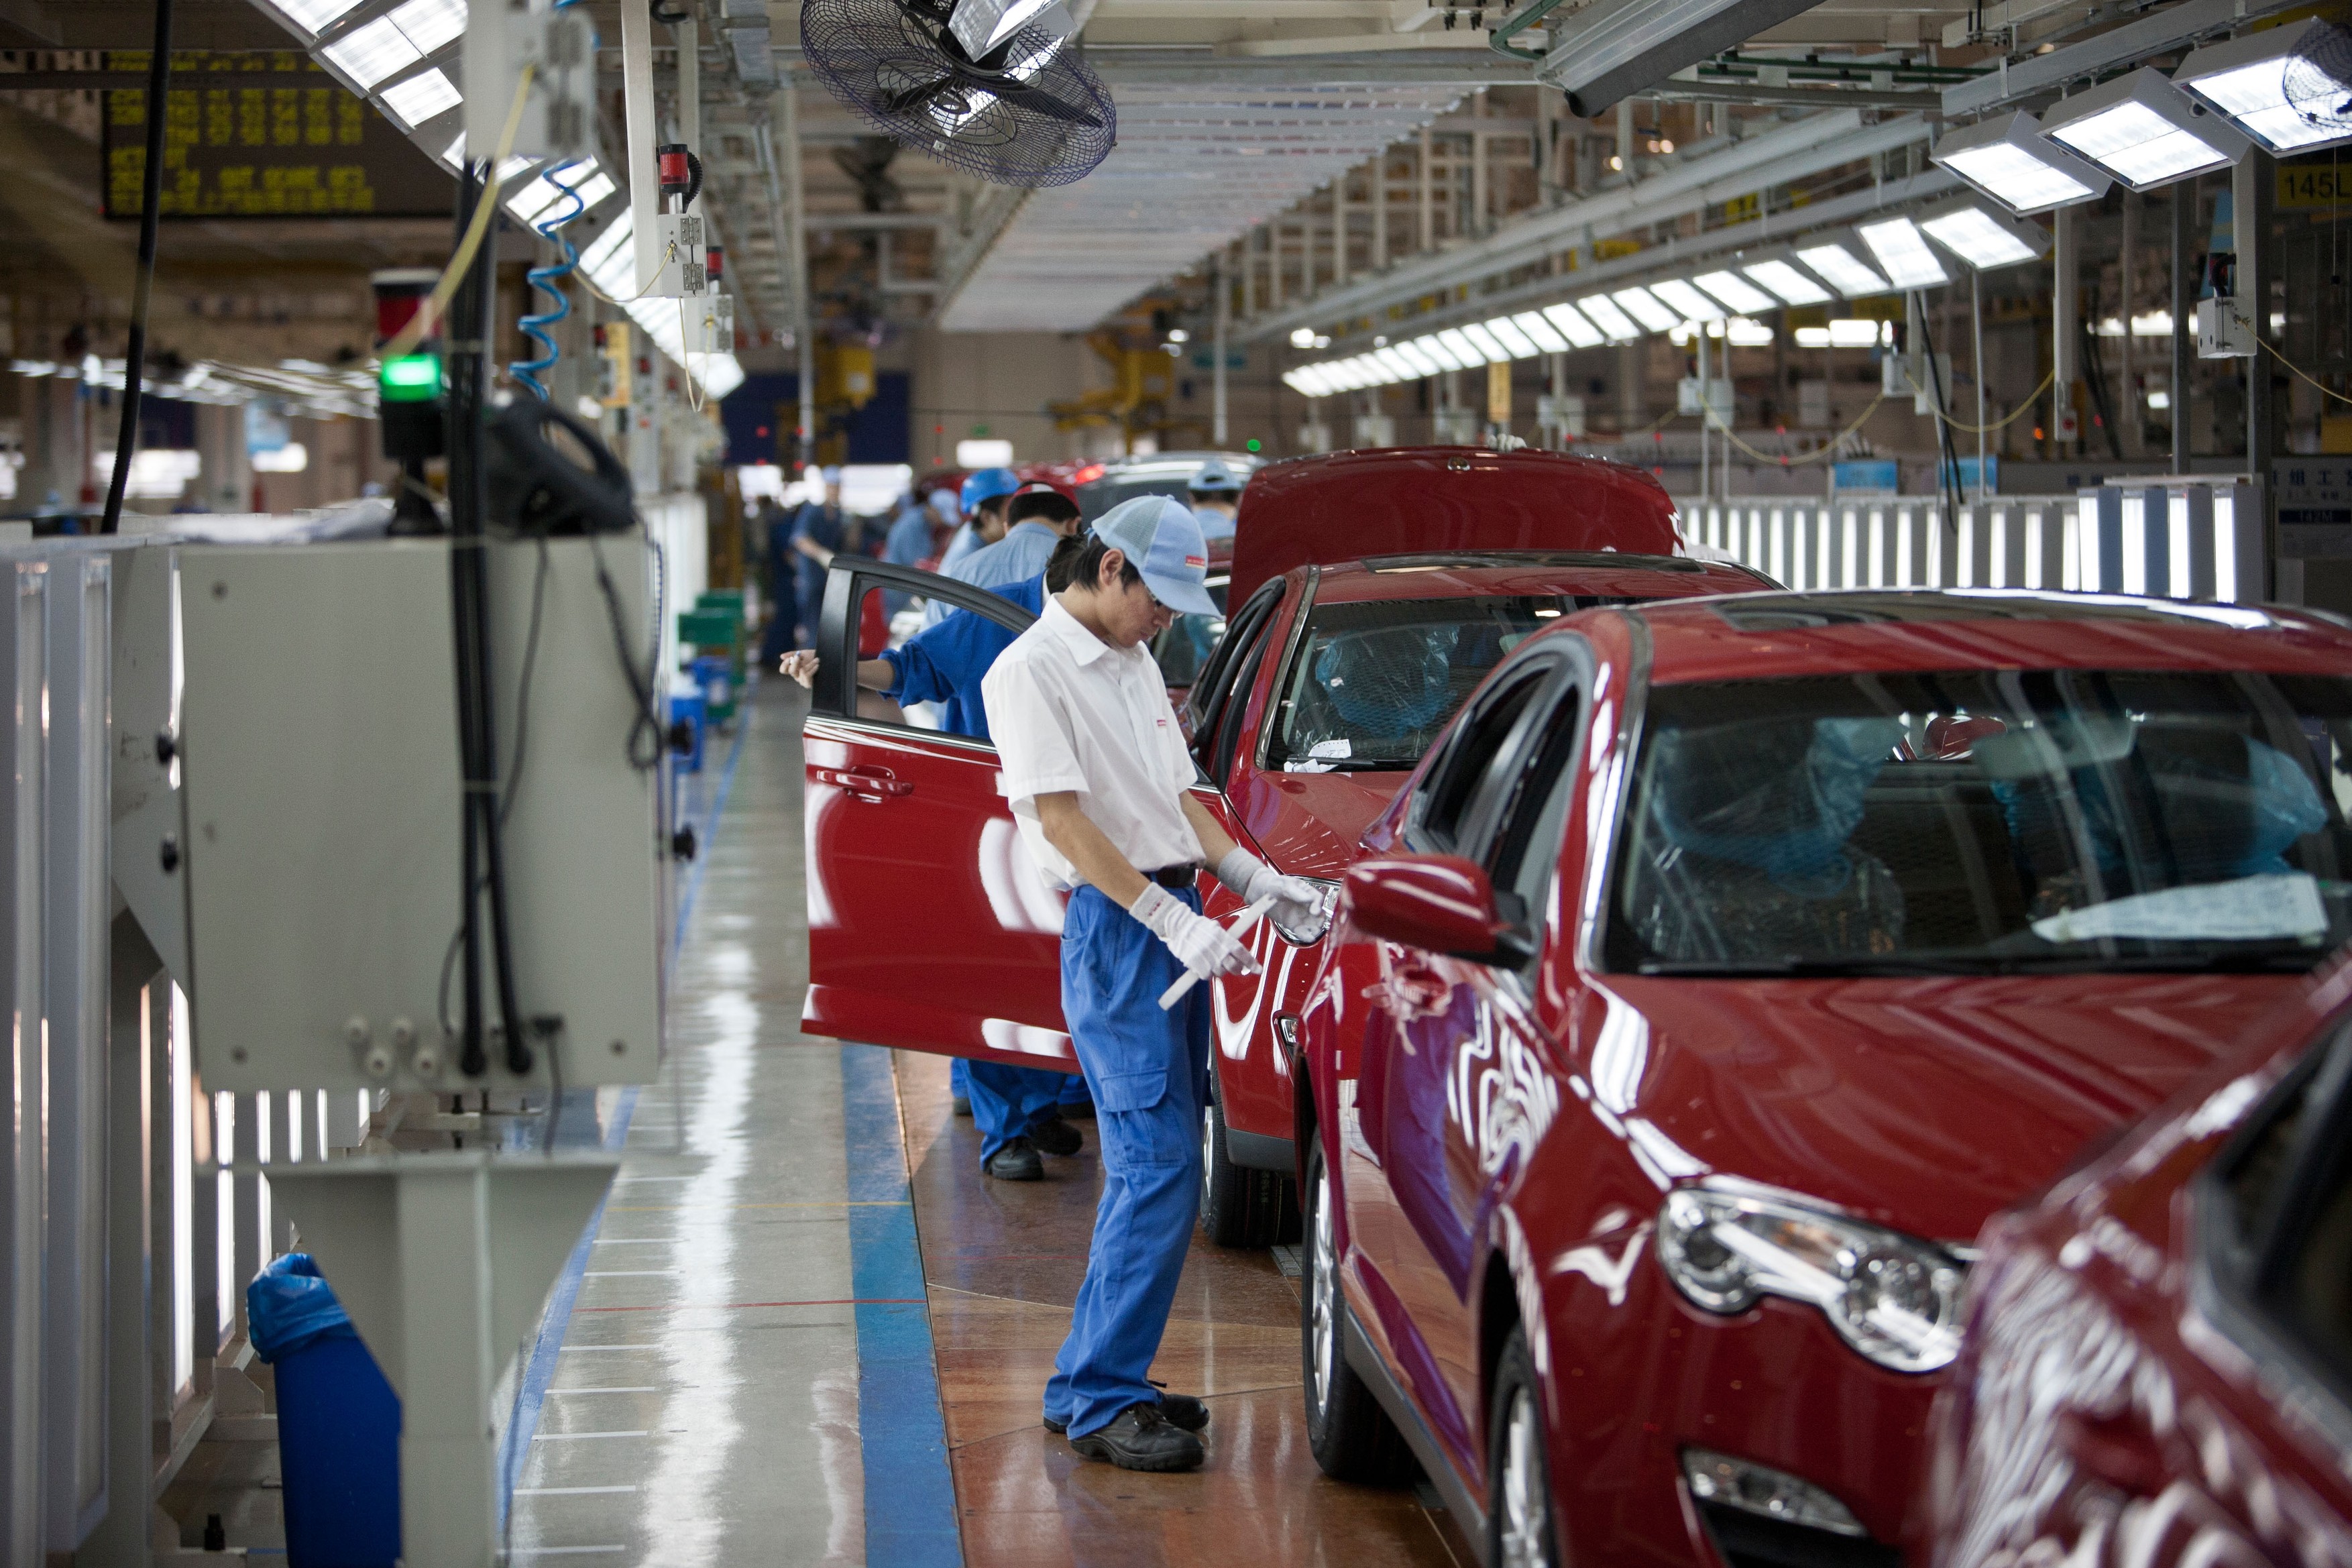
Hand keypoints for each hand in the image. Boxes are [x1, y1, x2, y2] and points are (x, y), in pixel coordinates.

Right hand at [778, 650, 818, 687]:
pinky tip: (817, 666)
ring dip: (810, 664)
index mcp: (793, 668)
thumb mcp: (802, 653)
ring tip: (817, 659)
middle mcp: (796, 675)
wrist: (824, 659)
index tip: (789, 659)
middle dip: (795, 662)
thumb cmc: (812, 657)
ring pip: (802, 672)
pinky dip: (812, 669)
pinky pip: (807, 676)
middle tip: (799, 655)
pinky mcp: (808, 684)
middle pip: (791, 671)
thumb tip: (781, 657)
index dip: (784, 665)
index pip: (783, 670)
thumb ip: (792, 654)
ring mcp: (802, 680)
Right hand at [1132, 884, 1261, 978]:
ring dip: (1219, 970)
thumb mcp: (1215, 928)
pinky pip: (1207, 976)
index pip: (1242, 952)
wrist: (1177, 926)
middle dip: (1236, 969)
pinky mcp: (1196, 965)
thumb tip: (1236, 952)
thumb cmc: (1197, 926)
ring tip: (1213, 962)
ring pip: (1220, 973)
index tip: (1259, 970)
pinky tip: (1203, 966)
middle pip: (1233, 966)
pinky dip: (1207, 973)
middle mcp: (1217, 949)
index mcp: (1224, 938)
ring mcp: (1206, 958)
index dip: (1252, 963)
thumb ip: (1226, 939)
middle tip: (1235, 968)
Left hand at [1216, 848, 1330, 941]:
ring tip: (1313, 933)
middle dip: (1320, 920)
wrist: (1259, 893)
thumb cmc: (1273, 884)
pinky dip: (1306, 936)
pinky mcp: (1294, 925)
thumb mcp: (1283, 885)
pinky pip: (1303, 932)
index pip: (1317, 898)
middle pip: (1319, 913)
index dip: (1318, 905)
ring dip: (1315, 930)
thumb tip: (1309, 899)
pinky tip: (1308, 938)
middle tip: (1317, 925)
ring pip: (1313, 924)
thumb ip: (1296, 892)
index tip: (1314, 911)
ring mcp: (1301, 916)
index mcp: (1306, 891)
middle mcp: (1306, 904)